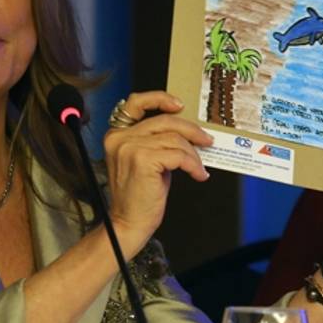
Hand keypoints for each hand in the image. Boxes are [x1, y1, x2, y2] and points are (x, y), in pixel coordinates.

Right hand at [103, 91, 212, 252]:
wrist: (129, 223)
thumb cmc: (138, 196)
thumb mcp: (145, 161)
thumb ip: (157, 142)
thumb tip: (186, 132)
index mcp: (116, 134)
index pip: (135, 103)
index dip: (159, 99)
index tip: (179, 105)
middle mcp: (119, 137)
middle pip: (164, 121)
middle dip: (191, 130)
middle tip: (206, 140)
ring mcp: (130, 147)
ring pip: (175, 139)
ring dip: (193, 154)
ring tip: (199, 167)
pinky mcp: (143, 160)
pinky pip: (179, 155)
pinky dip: (193, 165)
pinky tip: (198, 174)